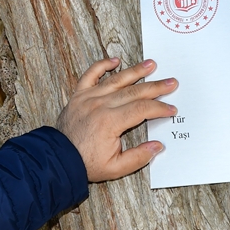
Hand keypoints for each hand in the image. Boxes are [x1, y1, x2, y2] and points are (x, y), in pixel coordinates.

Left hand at [54, 57, 177, 181]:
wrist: (58, 159)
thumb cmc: (86, 163)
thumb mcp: (116, 168)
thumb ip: (139, 157)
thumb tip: (158, 146)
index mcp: (110, 122)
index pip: (142, 109)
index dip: (160, 108)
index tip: (171, 109)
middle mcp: (100, 105)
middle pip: (134, 92)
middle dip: (155, 87)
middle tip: (171, 82)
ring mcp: (88, 98)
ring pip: (116, 80)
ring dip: (135, 71)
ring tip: (151, 65)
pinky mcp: (78, 96)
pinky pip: (90, 75)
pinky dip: (102, 66)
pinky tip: (115, 61)